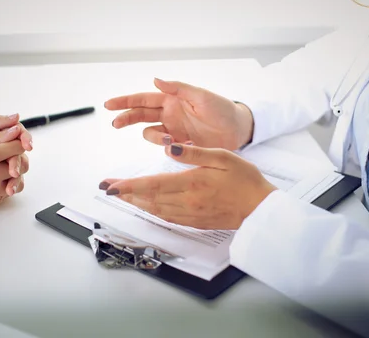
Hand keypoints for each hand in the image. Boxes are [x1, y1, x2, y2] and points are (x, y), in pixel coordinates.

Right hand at [0, 126, 28, 213]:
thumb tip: (16, 130)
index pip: (17, 147)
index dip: (17, 144)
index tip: (14, 144)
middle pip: (20, 165)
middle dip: (14, 160)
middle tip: (3, 159)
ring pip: (15, 182)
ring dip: (10, 176)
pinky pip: (6, 195)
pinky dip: (1, 188)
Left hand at [98, 144, 276, 229]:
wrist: (261, 208)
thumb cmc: (245, 180)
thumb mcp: (223, 157)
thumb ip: (193, 152)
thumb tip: (168, 146)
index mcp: (192, 183)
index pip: (152, 184)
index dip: (128, 186)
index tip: (111, 185)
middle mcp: (188, 202)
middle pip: (148, 199)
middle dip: (125, 194)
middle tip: (108, 189)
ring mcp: (191, 215)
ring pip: (155, 210)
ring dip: (136, 204)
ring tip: (122, 196)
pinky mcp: (196, 222)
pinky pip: (167, 218)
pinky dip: (152, 212)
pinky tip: (147, 208)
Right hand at [105, 78, 253, 149]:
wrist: (238, 129)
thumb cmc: (222, 109)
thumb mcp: (201, 96)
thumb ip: (178, 88)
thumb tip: (156, 80)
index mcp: (172, 99)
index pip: (143, 99)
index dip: (126, 101)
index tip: (110, 105)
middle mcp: (170, 114)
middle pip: (140, 115)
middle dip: (126, 118)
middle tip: (115, 123)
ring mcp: (174, 129)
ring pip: (151, 133)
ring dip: (154, 137)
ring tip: (169, 141)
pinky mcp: (180, 144)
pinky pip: (164, 146)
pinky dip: (165, 147)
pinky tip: (176, 147)